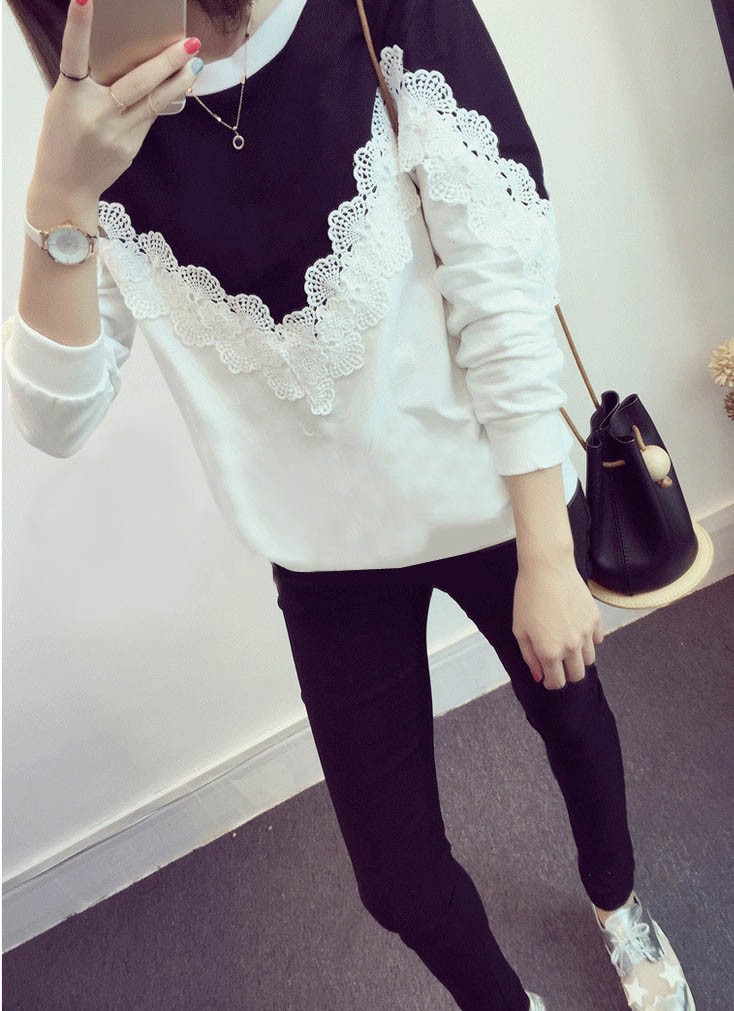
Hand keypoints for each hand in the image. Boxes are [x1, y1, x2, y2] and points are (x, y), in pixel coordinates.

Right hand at [34, 0, 203, 198]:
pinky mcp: (130, 148)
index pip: (73, 56)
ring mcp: (116, 134)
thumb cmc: (63, 137)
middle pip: (136, 84)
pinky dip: (161, 101)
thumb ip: (88, 84)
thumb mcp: (64, 104)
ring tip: (195, 63)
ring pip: (153, 103)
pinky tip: (174, 87)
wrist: (67, 186)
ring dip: (177, 82)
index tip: (85, 0)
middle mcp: (95, 114)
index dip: (78, 28)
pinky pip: (149, 119)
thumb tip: (128, 63)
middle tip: (189, 43)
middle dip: (166, 62)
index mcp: (70, 96)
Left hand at [512, 558, 604, 689]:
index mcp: (549, 652)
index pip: (557, 683)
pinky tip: (576, 629)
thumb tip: (539, 676)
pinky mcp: (596, 619)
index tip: (548, 677)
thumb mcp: (519, 629)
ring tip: (566, 642)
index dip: (551, 682)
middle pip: (577, 675)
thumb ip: (529, 656)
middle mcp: (571, 646)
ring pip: (589, 660)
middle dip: (566, 673)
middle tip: (557, 662)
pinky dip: (588, 640)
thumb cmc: (528, 596)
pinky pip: (597, 641)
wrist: (548, 568)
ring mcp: (586, 633)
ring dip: (578, 657)